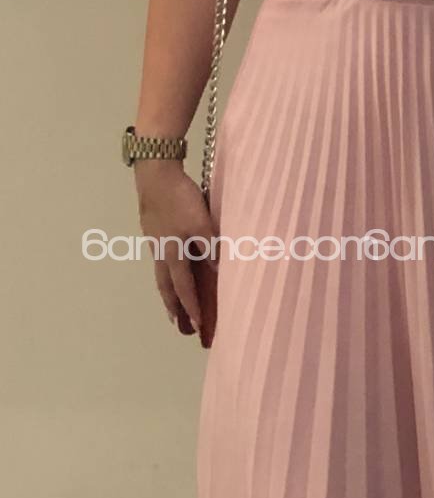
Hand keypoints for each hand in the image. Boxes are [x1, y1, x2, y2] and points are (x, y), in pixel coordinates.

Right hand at [135, 165, 217, 347]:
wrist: (155, 173)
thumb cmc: (180, 198)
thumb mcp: (202, 222)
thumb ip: (210, 246)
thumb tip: (218, 270)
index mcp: (173, 252)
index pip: (183, 287)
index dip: (191, 306)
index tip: (196, 324)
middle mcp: (160, 251)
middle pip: (166, 285)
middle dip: (172, 306)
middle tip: (178, 324)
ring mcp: (154, 241)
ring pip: (160, 273)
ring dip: (166, 291)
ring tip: (171, 303)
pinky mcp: (152, 229)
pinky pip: (159, 259)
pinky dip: (165, 272)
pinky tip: (170, 267)